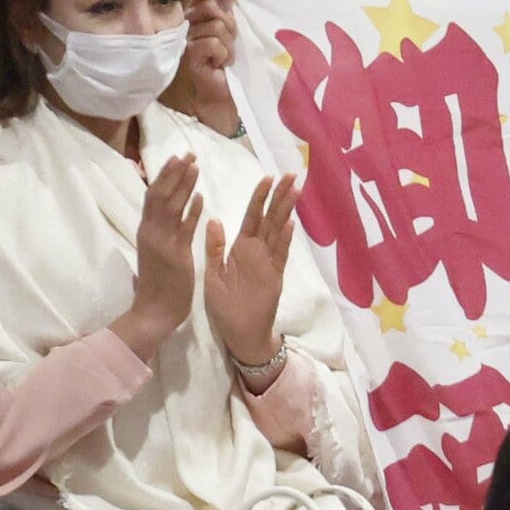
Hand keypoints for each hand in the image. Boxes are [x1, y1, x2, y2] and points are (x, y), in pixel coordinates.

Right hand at [112, 154, 202, 359]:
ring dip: (183, 185)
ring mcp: (161, 243)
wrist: (154, 312)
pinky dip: (192, 211)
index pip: (153, 196)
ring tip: (195, 166)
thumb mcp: (156, 252)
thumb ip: (159, 233)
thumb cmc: (157, 285)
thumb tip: (161, 215)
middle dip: (173, 173)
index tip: (178, 159)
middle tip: (188, 153)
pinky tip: (201, 198)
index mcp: (147, 231)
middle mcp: (151, 232)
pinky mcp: (175, 255)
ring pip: (170, 206)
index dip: (166, 176)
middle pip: (159, 194)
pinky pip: (184, 229)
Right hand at [165, 0, 240, 136]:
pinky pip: (212, 43)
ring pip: (215, 26)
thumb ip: (226, 13)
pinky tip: (220, 65)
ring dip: (228, 44)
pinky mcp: (188, 57)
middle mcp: (186, 25)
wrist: (220, 98)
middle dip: (229, 25)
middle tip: (230, 44)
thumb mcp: (230, 35)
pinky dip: (223, 54)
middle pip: (210, 7)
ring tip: (225, 59)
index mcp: (196, 16)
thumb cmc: (226, 66)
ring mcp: (185, 41)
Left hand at [205, 175, 295, 373]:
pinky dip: (284, 240)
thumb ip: (215, 249)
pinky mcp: (274, 278)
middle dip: (280, 196)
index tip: (268, 177)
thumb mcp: (213, 275)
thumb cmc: (225, 308)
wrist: (239, 335)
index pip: (252, 216)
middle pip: (270, 218)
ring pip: (278, 232)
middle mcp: (257, 252)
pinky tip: (290, 223)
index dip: (259, 197)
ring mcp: (268, 264)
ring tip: (295, 190)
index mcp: (241, 249)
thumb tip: (213, 219)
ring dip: (286, 211)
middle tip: (292, 175)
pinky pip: (280, 255)